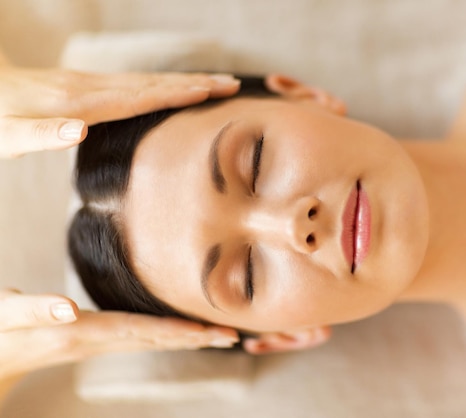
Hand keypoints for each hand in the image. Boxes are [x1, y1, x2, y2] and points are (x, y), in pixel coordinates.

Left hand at [0, 65, 239, 157]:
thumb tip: (78, 132)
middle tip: (233, 84)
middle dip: (196, 83)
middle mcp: (92, 88)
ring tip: (219, 83)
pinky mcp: (91, 86)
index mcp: (80, 103)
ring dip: (187, 81)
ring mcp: (92, 84)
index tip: (210, 92)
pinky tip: (179, 89)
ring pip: (150, 80)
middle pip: (154, 83)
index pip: (139, 97)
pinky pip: (139, 84)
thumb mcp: (8, 136)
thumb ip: (42, 135)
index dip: (175, 94)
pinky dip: (166, 85)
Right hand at [0, 289, 238, 379]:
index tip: (213, 333)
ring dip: (184, 337)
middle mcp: (94, 339)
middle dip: (195, 337)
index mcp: (81, 332)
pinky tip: (178, 330)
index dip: (178, 330)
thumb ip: (34, 310)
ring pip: (148, 339)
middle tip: (233, 335)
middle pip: (154, 338)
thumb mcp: (4, 317)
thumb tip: (68, 309)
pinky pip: (134, 336)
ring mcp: (93, 341)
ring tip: (217, 335)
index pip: (141, 331)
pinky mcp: (88, 338)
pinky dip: (162, 332)